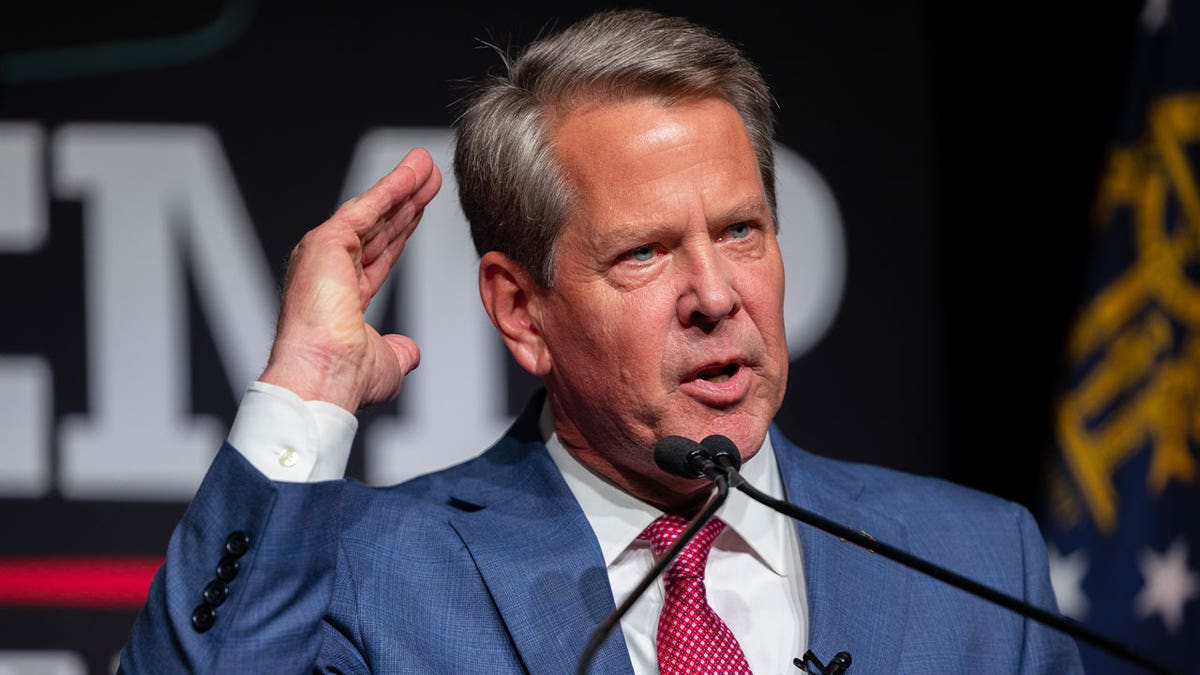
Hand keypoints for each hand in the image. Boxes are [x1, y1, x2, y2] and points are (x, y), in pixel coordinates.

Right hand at [259, 147, 441, 411]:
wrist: (323, 379)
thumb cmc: (344, 380)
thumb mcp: (385, 364)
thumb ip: (399, 352)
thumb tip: (411, 352)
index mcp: (340, 298)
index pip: (378, 256)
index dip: (401, 231)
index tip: (419, 210)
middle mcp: (330, 272)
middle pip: (378, 227)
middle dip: (405, 201)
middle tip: (429, 176)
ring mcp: (325, 255)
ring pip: (374, 212)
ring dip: (402, 185)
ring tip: (427, 163)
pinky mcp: (326, 242)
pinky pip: (367, 208)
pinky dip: (392, 187)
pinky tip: (413, 171)